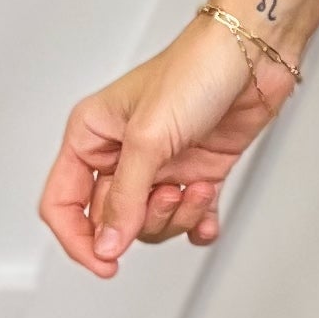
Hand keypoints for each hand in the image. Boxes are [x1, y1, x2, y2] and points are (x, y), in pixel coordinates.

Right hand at [38, 0, 318, 276]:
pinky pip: (189, 217)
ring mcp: (160, 164)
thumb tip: (107, 246)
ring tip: (195, 187)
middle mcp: (120, 152)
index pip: (63, 203)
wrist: (255, 54)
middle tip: (169, 195)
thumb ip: (125, 198)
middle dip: (144, 220)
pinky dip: (200, 222)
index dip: (78, 239)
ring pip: (151, 223)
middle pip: (112, 220)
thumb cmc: (195, 70)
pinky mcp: (196, 169)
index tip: (106, 263)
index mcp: (91, 136)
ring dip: (177, 216)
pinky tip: (210, 213)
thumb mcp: (149, 138)